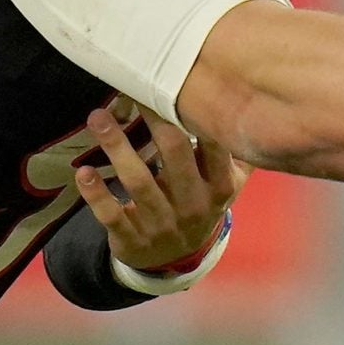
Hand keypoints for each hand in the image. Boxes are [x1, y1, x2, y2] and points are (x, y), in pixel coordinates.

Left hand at [74, 99, 247, 271]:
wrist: (173, 262)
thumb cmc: (199, 206)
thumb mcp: (227, 186)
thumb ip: (240, 153)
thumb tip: (259, 107)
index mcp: (219, 188)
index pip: (213, 145)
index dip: (193, 113)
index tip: (175, 82)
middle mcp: (193, 205)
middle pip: (175, 155)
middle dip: (154, 120)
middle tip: (132, 87)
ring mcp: (162, 224)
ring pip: (138, 182)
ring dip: (117, 147)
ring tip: (98, 118)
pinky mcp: (132, 240)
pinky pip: (112, 215)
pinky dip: (96, 193)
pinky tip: (83, 172)